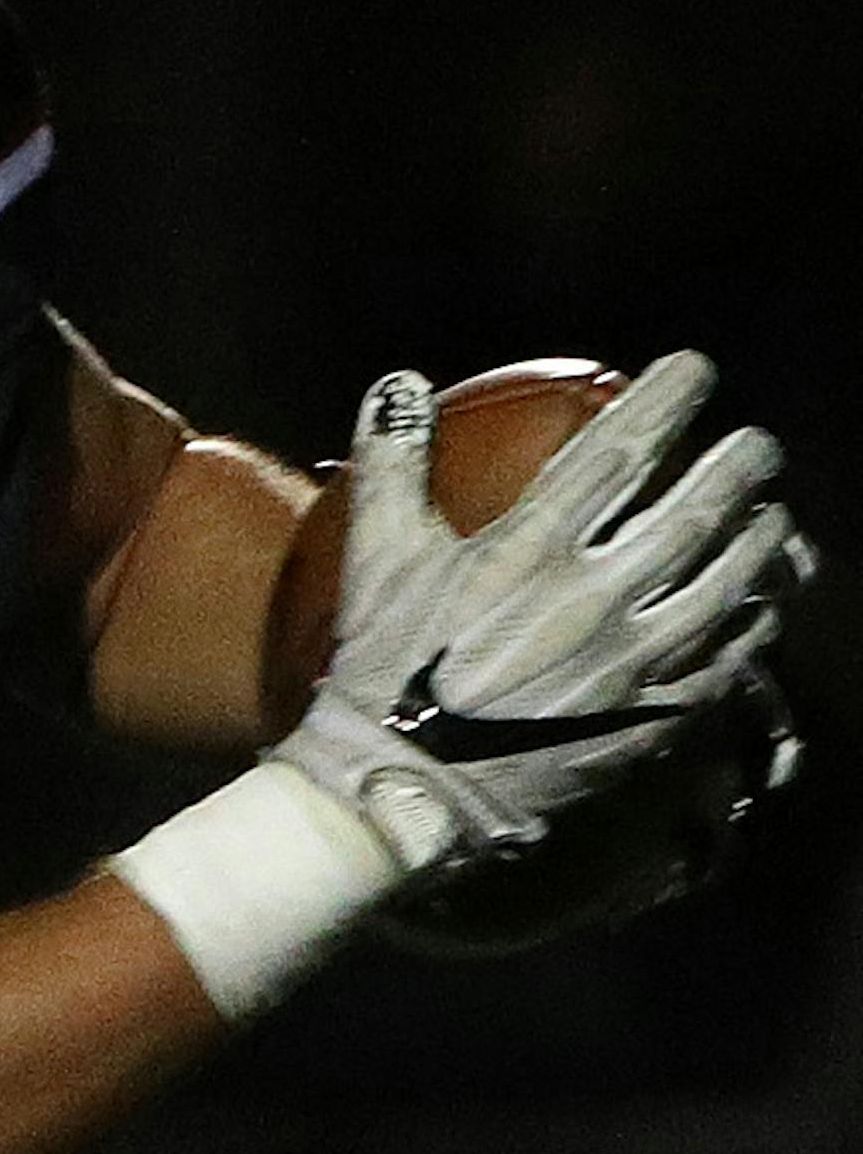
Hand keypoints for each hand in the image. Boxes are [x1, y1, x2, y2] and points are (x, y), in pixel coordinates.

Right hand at [272, 350, 802, 875]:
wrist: (405, 783)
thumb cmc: (385, 663)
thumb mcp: (379, 555)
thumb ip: (394, 462)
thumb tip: (400, 382)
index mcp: (527, 549)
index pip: (618, 452)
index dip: (667, 400)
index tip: (696, 370)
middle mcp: (592, 599)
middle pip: (695, 512)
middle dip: (739, 466)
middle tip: (758, 444)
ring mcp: (630, 662)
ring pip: (728, 584)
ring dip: (762, 539)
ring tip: (773, 514)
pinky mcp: (651, 717)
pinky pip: (730, 657)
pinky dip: (756, 619)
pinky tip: (761, 600)